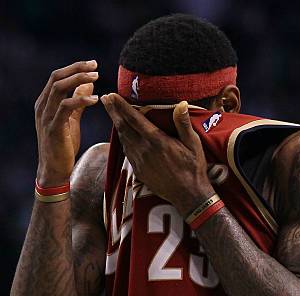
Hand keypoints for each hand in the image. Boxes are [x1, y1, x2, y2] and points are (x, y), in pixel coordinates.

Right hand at [35, 60, 98, 186]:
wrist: (54, 169)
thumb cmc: (63, 145)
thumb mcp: (72, 120)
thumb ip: (78, 103)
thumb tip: (89, 85)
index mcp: (45, 102)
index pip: (57, 76)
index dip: (75, 68)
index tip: (93, 64)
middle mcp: (42, 106)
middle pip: (57, 77)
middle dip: (77, 69)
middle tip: (95, 66)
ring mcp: (46, 116)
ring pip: (59, 88)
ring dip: (78, 80)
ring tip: (96, 78)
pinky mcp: (53, 127)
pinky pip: (65, 107)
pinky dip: (80, 100)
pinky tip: (95, 99)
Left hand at [101, 94, 213, 214]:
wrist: (188, 195)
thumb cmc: (193, 168)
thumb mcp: (193, 144)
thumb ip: (184, 124)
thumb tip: (181, 103)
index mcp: (158, 141)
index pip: (135, 119)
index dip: (122, 106)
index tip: (112, 96)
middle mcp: (145, 150)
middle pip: (124, 127)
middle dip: (113, 112)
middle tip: (105, 99)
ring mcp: (140, 162)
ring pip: (123, 139)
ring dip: (116, 125)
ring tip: (112, 113)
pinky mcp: (139, 171)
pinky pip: (127, 152)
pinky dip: (122, 140)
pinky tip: (122, 134)